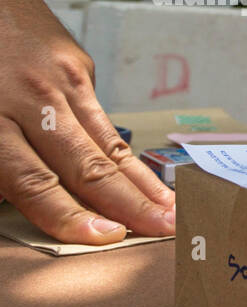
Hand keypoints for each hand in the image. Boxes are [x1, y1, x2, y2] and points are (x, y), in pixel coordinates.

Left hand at [0, 0, 174, 243]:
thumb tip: (14, 200)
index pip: (33, 180)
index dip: (69, 214)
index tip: (104, 237)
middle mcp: (30, 100)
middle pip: (84, 164)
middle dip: (127, 205)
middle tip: (164, 232)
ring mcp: (60, 81)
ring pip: (106, 144)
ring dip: (141, 184)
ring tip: (172, 211)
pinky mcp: (77, 68)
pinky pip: (101, 119)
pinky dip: (126, 154)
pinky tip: (147, 178)